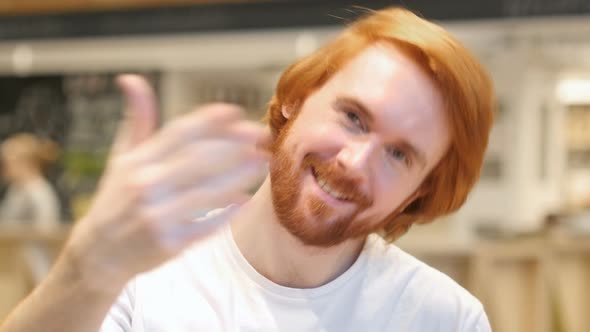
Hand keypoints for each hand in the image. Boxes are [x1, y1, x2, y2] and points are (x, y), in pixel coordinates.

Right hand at [62, 74, 269, 292]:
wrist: (99, 253)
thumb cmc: (115, 199)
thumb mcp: (121, 157)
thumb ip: (138, 120)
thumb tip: (131, 78)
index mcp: (136, 162)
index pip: (176, 134)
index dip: (207, 120)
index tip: (234, 111)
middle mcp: (145, 187)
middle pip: (198, 159)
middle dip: (233, 145)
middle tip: (261, 134)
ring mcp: (157, 217)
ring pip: (207, 192)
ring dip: (239, 175)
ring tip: (262, 161)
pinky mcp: (169, 244)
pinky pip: (205, 225)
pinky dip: (226, 212)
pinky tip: (244, 199)